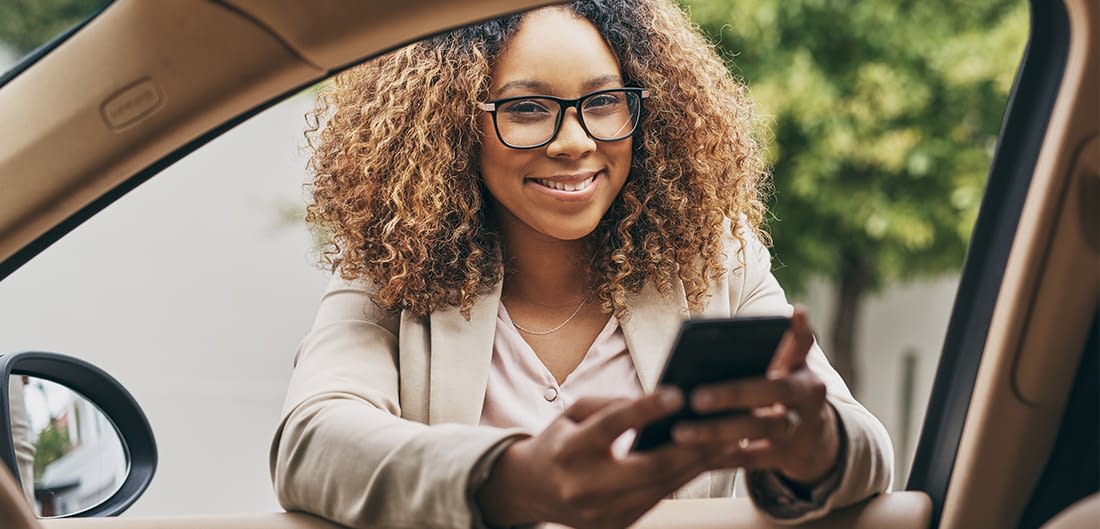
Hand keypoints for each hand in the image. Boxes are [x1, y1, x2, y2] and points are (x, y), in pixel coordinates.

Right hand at [476, 389, 711, 528]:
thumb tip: (657, 401)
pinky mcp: (617, 525)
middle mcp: (584, 487)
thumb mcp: (573, 413)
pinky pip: (659, 498)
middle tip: (724, 424)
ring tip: (729, 440)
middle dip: (691, 446)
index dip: (644, 410)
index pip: (610, 427)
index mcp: (568, 452)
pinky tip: (708, 460)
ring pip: (662, 487)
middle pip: (649, 468)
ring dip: (699, 464)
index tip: (678, 392)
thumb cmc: (561, 440)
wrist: (534, 490)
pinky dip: (685, 478)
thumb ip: (610, 404)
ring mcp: (602, 513)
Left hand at [670, 308, 840, 484]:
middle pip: (774, 390)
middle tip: (696, 397)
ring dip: (718, 431)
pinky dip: (722, 457)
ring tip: (680, 433)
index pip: (803, 343)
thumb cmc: (776, 391)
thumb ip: (757, 355)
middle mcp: (807, 394)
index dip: (801, 332)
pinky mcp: (788, 456)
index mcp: (800, 365)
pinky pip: (751, 458)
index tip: (795, 314)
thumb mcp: (779, 370)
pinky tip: (692, 455)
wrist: (811, 441)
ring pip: (759, 428)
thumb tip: (701, 340)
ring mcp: (800, 426)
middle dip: (734, 393)